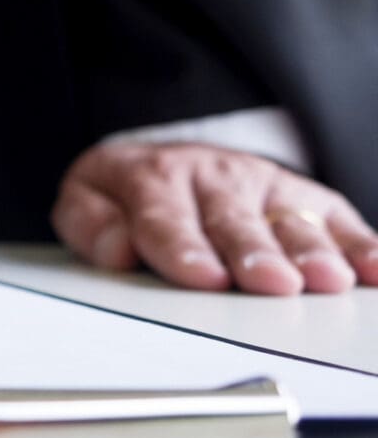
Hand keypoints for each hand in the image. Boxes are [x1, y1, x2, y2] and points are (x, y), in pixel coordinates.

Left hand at [52, 141, 377, 294]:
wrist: (169, 155)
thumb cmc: (131, 191)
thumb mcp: (88, 197)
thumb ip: (92, 223)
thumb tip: (116, 250)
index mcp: (156, 180)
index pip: (168, 219)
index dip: (185, 249)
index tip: (204, 278)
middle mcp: (216, 179)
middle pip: (236, 222)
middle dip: (255, 253)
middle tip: (271, 282)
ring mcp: (265, 186)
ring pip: (290, 222)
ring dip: (313, 251)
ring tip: (328, 280)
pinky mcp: (306, 198)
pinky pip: (337, 219)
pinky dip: (360, 244)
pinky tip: (374, 267)